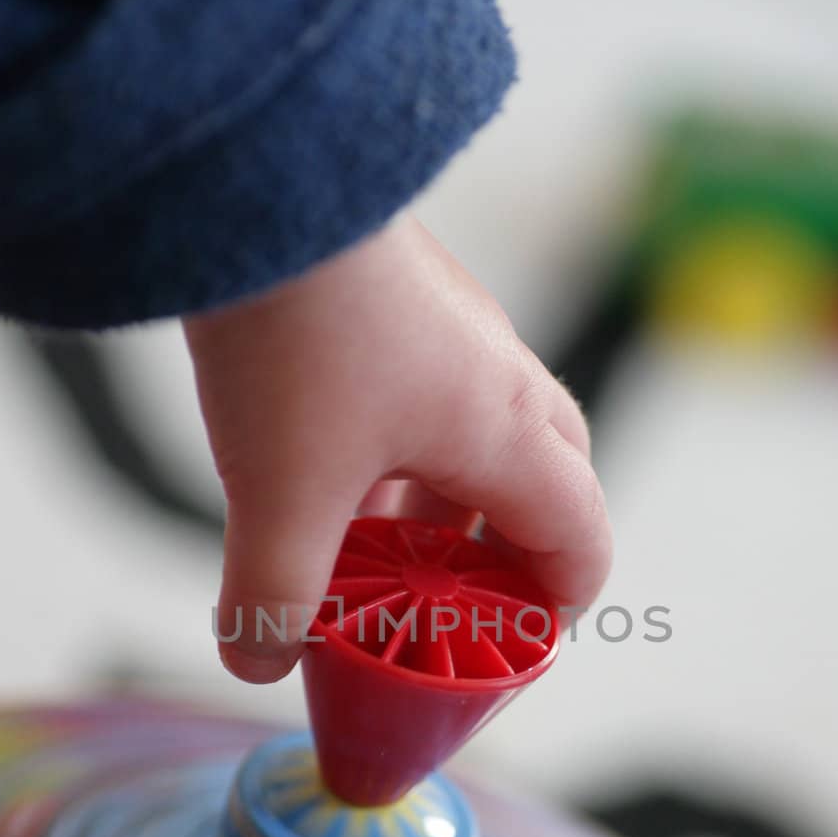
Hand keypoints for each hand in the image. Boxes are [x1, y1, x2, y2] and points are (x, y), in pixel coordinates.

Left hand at [184, 214, 611, 682]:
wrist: (256, 174)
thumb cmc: (295, 334)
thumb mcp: (280, 490)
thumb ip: (274, 595)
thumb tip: (261, 662)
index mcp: (505, 432)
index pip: (580, 542)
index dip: (556, 614)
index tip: (507, 656)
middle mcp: (498, 378)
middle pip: (547, 487)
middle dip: (507, 561)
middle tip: (450, 610)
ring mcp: (454, 333)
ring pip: (479, 444)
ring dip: (440, 511)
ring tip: (372, 560)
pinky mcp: (404, 302)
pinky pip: (430, 401)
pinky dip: (399, 459)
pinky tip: (327, 477)